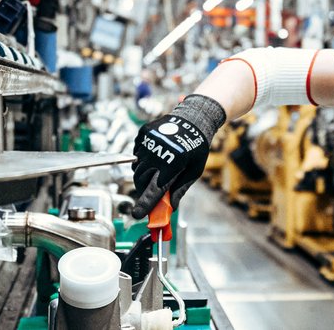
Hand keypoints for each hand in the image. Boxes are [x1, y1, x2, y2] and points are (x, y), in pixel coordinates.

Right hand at [130, 95, 226, 217]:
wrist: (193, 118)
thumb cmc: (197, 147)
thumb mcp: (195, 170)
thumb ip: (181, 188)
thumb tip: (171, 206)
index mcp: (174, 163)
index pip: (155, 189)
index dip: (145, 204)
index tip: (137, 215)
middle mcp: (158, 152)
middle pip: (141, 181)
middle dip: (145, 190)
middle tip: (152, 192)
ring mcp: (148, 141)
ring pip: (137, 168)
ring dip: (144, 175)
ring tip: (157, 169)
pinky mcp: (143, 134)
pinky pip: (136, 154)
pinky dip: (143, 160)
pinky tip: (156, 155)